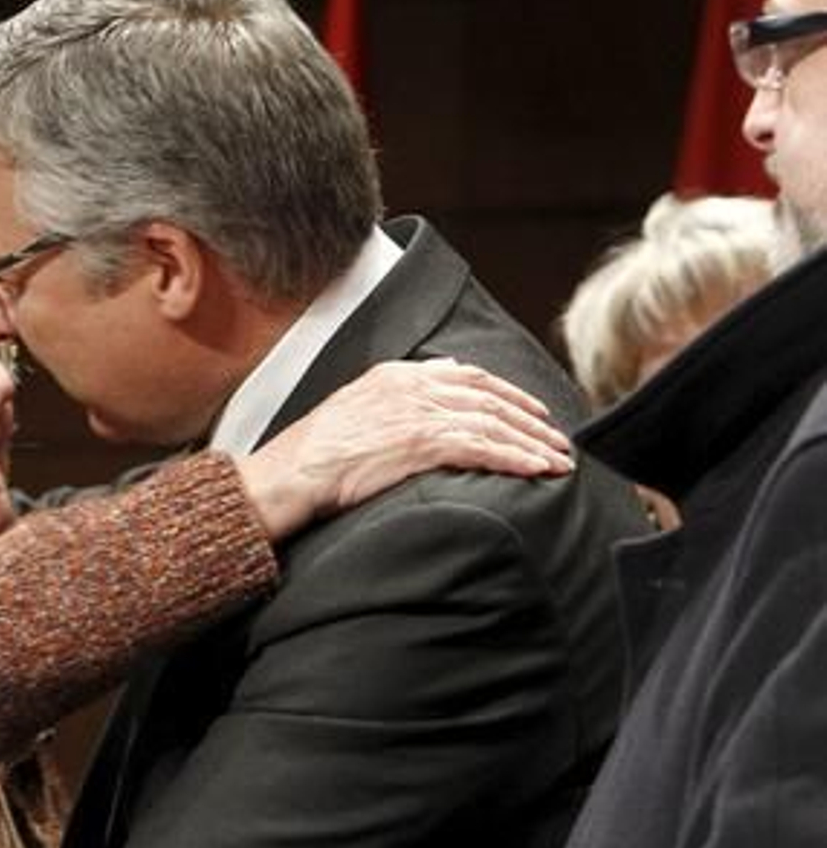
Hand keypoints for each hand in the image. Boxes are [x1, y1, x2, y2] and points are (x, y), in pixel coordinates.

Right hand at [238, 358, 573, 538]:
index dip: (507, 392)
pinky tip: (537, 470)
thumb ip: (393, 402)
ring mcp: (419, 413)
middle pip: (490, 398)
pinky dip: (516, 458)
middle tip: (558, 441)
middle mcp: (413, 386)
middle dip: (530, 420)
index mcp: (397, 375)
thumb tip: (425, 404)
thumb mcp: (354, 409)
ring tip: (558, 462)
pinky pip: (483, 448)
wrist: (290, 472)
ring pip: (494, 423)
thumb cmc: (312, 454)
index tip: (531, 410)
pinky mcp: (422, 442)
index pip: (468, 375)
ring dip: (533, 443)